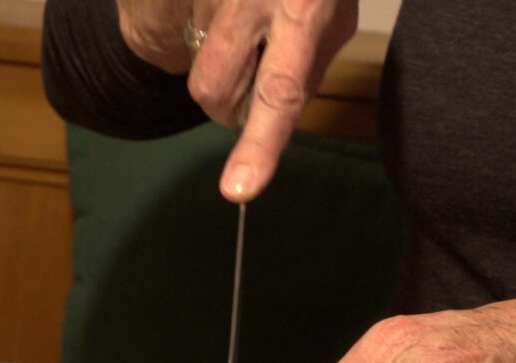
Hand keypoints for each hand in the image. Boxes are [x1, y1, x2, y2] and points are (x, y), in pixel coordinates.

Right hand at [116, 1, 358, 202]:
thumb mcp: (334, 13)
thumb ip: (307, 63)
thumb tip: (272, 113)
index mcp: (301, 9)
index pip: (280, 91)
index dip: (258, 145)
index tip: (237, 190)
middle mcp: (248, 0)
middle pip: (212, 87)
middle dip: (225, 103)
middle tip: (250, 80)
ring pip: (196, 59)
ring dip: (220, 59)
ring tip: (247, 23)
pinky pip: (180, 27)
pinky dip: (203, 29)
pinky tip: (226, 8)